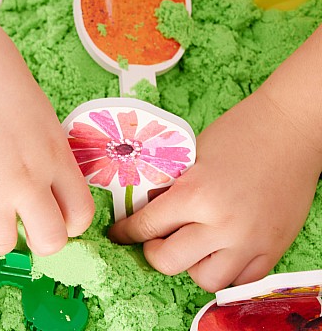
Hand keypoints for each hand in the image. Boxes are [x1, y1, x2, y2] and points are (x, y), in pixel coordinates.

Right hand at [0, 0, 93, 255]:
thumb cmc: (8, 87)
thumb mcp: (46, 123)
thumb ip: (53, 161)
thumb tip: (51, 192)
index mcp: (57, 159)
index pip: (82, 215)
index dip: (73, 224)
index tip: (61, 218)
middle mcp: (29, 179)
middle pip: (51, 242)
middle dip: (44, 240)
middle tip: (31, 224)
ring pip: (3, 245)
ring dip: (1, 232)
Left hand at [109, 89, 321, 291]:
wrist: (290, 128)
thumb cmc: (241, 132)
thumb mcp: (193, 155)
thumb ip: (173, 187)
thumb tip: (151, 207)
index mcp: (197, 194)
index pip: (147, 225)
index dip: (127, 232)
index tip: (120, 234)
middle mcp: (223, 225)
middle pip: (169, 261)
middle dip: (153, 251)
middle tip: (153, 239)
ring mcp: (251, 240)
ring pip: (206, 279)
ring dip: (190, 265)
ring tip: (190, 245)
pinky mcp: (274, 247)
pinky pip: (242, 279)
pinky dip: (225, 270)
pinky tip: (219, 251)